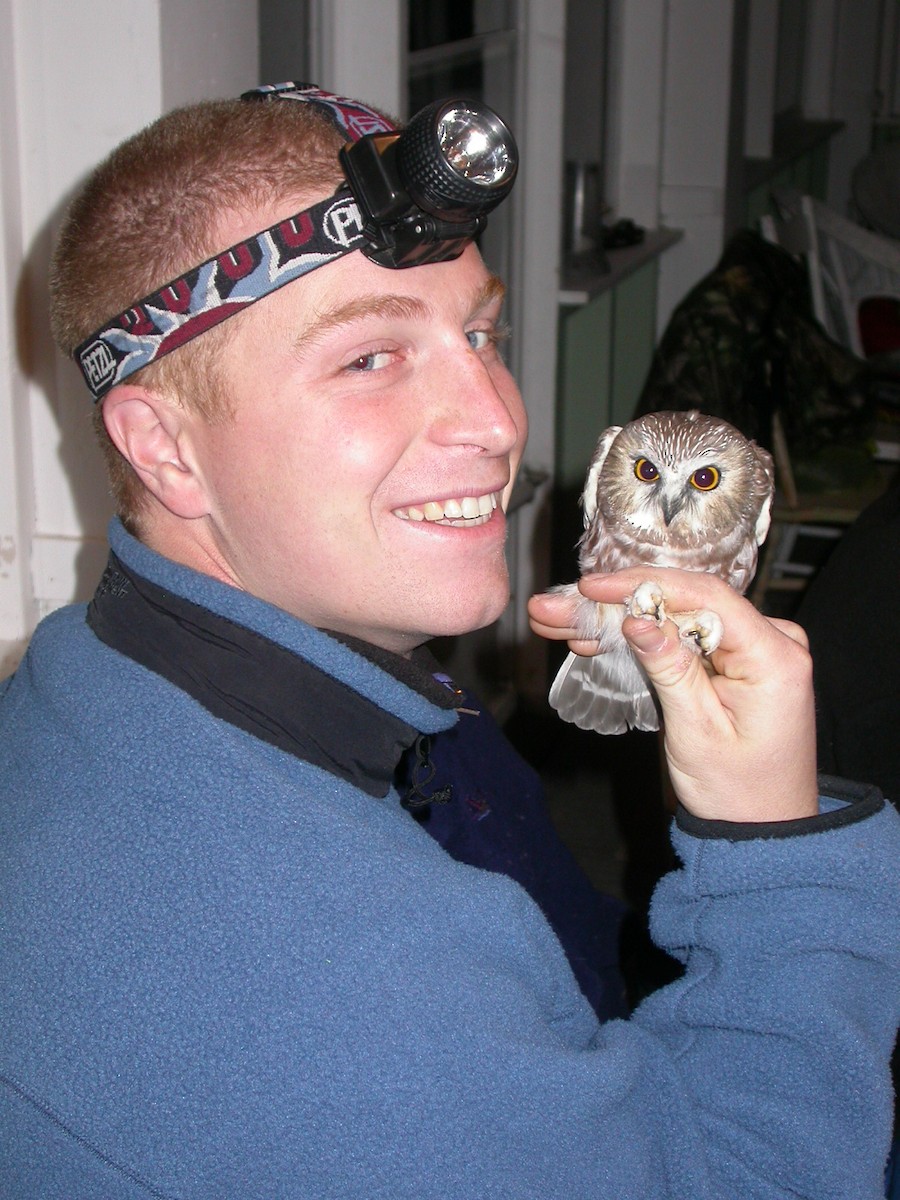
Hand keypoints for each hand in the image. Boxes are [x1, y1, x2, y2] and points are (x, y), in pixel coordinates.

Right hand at [528, 570, 818, 822]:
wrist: (763, 828)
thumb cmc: (738, 791)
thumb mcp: (697, 732)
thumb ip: (671, 669)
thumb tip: (638, 619)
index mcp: (775, 655)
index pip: (705, 596)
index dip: (644, 584)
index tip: (594, 586)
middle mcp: (772, 640)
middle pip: (685, 602)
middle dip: (618, 604)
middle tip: (560, 605)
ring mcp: (753, 648)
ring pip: (677, 618)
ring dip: (619, 620)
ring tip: (560, 620)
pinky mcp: (734, 660)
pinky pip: (683, 637)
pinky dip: (640, 639)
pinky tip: (593, 637)